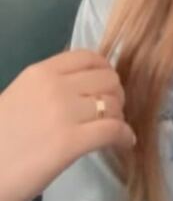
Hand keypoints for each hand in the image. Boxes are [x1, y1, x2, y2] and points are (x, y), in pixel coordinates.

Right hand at [0, 49, 135, 200]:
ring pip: (113, 104)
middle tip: (111, 112)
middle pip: (108, 79)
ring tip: (114, 131)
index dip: (105, 71)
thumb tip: (83, 85)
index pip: (89, 57)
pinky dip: (125, 136)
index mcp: (40, 72)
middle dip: (115, 95)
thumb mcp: (18, 96)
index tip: (106, 87)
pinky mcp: (70, 143)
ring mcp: (64, 113)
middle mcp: (54, 86)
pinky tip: (125, 143)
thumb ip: (48, 87)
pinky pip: (113, 130)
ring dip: (119, 117)